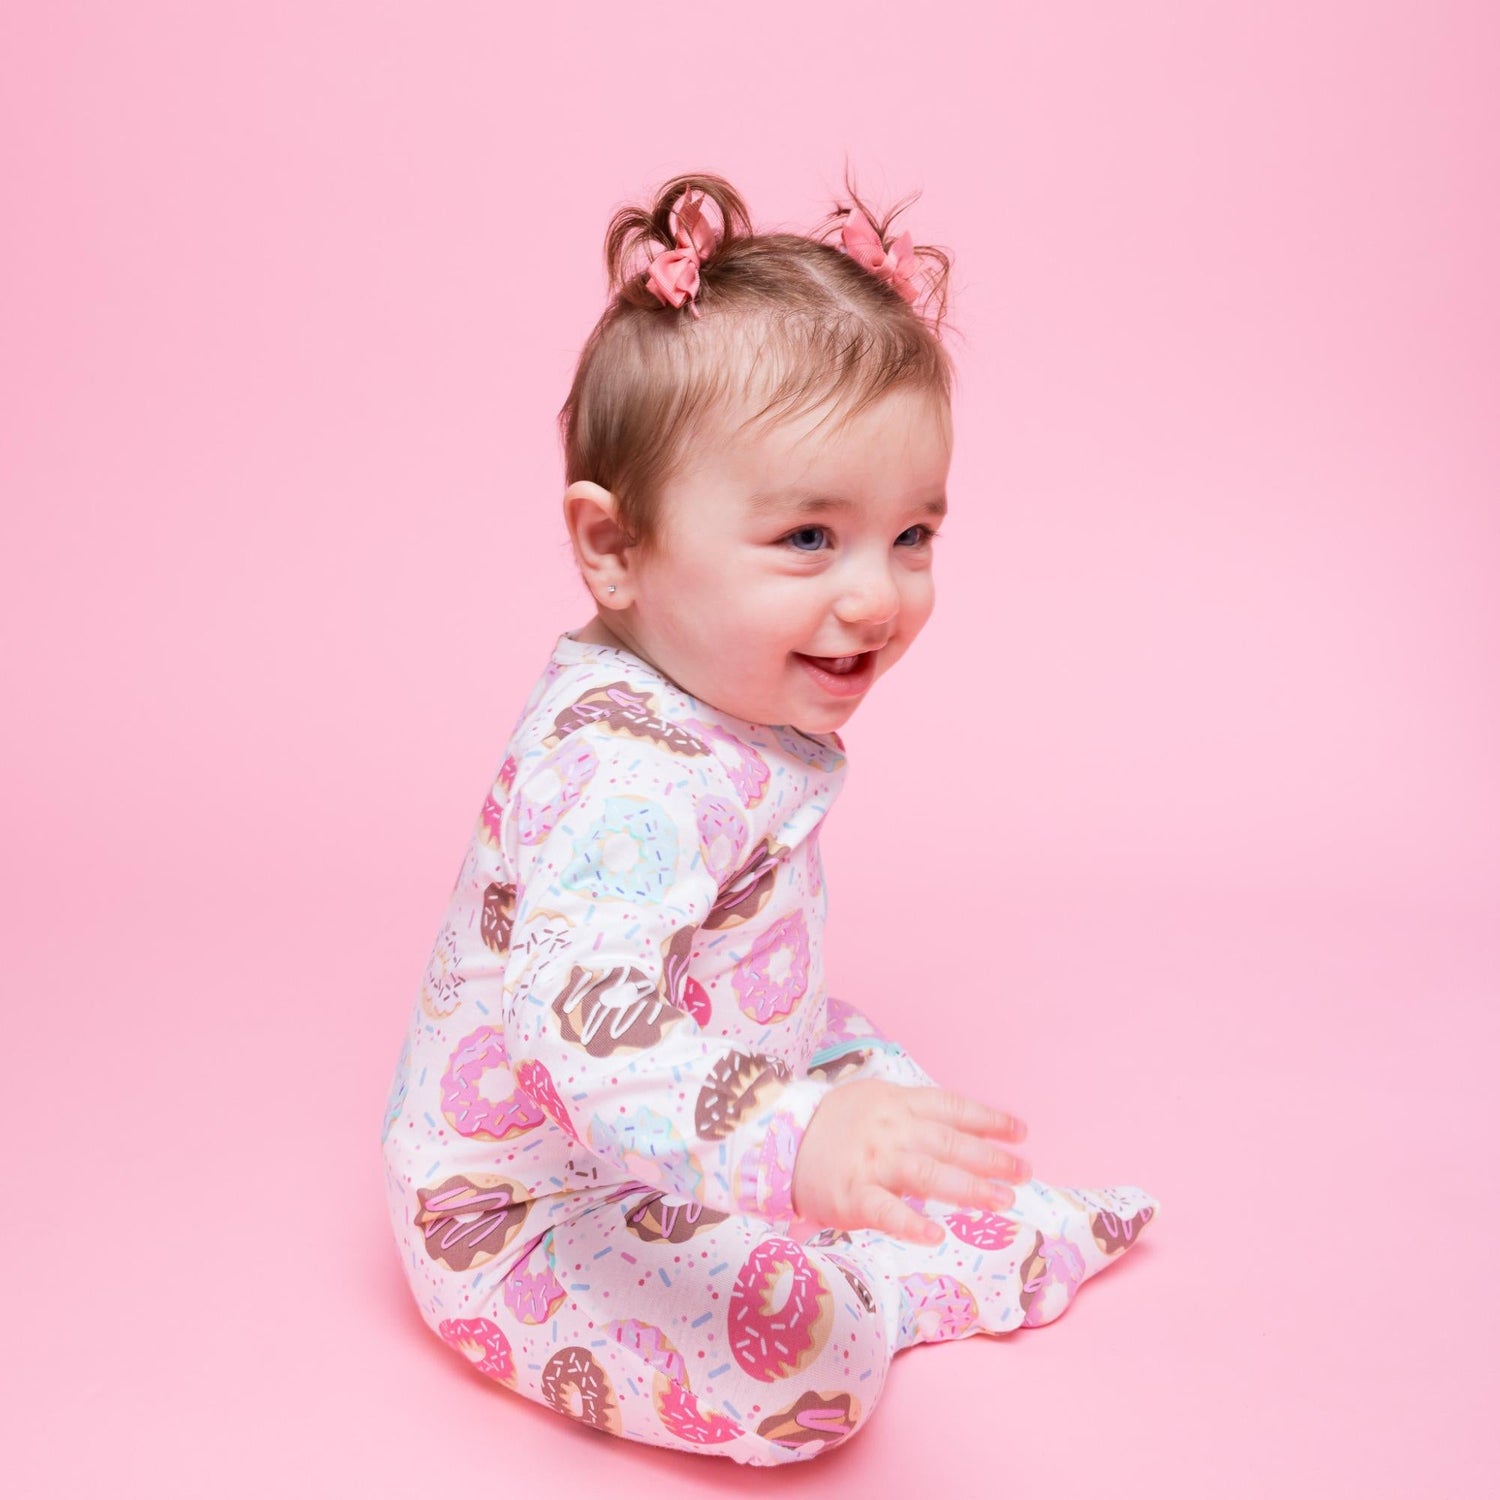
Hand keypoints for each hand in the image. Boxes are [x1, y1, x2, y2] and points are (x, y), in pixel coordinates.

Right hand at [792, 1079, 1030, 1244]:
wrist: (778, 1140)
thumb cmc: (835, 1124)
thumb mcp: (876, 1101)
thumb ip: (916, 1114)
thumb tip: (965, 1130)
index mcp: (899, 1103)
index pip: (952, 1108)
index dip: (988, 1120)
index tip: (1020, 1133)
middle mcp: (890, 1130)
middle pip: (948, 1142)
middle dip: (990, 1158)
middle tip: (1023, 1173)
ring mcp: (872, 1162)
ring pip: (927, 1174)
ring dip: (967, 1189)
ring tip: (1001, 1201)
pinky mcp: (852, 1195)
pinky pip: (885, 1211)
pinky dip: (910, 1223)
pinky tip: (935, 1235)